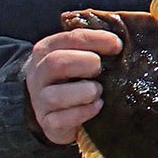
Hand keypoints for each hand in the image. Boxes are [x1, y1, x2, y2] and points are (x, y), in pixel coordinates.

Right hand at [24, 29, 121, 144]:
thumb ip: (94, 43)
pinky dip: (83, 112)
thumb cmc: (74, 77)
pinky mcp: (48, 123)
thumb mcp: (79, 55)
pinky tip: (97, 106)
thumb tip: (119, 34)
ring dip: (84, 91)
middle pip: (56, 63)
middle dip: (84, 63)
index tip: (117, 45)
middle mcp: (39, 74)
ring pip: (55, 95)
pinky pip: (60, 120)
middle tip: (101, 68)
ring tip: (99, 90)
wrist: (54, 109)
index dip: (96, 40)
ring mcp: (40, 100)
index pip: (70, 38)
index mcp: (47, 50)